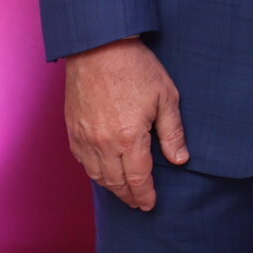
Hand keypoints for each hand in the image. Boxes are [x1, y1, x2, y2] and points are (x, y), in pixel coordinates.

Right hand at [64, 37, 188, 211]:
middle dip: (129, 196)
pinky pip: (82, 161)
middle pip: (116, 182)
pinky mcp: (72, 129)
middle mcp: (103, 144)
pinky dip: (93, 172)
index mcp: (130, 138)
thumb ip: (172, 133)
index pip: (138, 179)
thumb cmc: (137, 69)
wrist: (99, 47)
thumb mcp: (166, 97)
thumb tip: (180, 160)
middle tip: (138, 204)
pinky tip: (102, 172)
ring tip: (123, 193)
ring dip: (111, 187)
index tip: (151, 204)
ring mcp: (84, 138)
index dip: (145, 195)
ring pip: (96, 175)